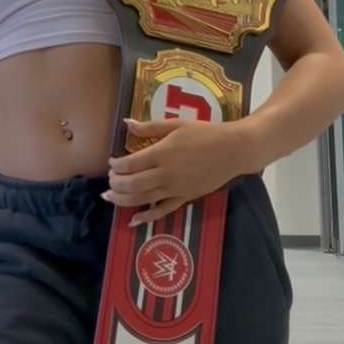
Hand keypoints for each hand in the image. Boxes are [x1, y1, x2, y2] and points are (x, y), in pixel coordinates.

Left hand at [103, 117, 249, 226]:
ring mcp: (175, 189)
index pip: (130, 164)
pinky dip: (147, 217)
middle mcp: (165, 174)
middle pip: (132, 184)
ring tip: (109, 197)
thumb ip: (150, 127)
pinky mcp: (184, 198)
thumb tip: (126, 123)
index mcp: (162, 153)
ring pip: (142, 199)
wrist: (233, 149)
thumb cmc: (205, 133)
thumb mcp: (176, 124)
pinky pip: (163, 211)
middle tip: (109, 180)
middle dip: (116, 183)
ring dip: (122, 200)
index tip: (112, 162)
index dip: (116, 165)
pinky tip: (134, 220)